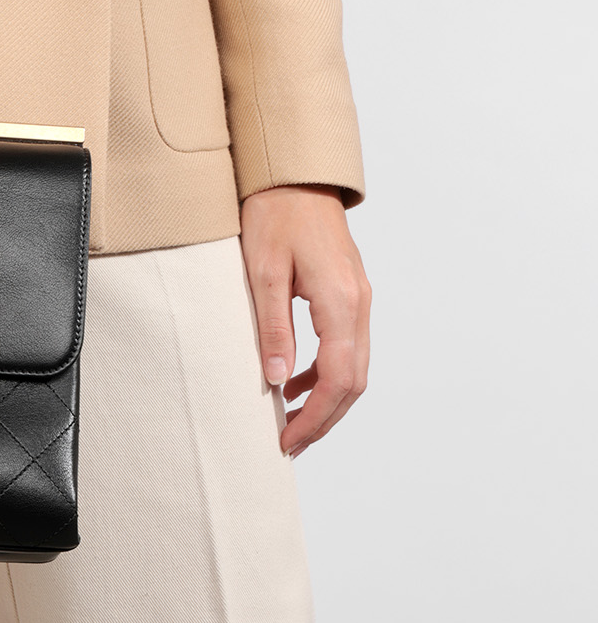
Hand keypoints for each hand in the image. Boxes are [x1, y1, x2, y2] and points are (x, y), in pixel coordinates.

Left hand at [239, 185, 370, 456]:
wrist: (293, 178)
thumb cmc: (274, 217)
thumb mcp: (262, 274)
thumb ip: (272, 329)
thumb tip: (275, 381)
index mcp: (341, 302)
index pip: (337, 378)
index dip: (314, 417)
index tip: (286, 440)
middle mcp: (359, 305)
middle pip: (354, 382)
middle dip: (323, 419)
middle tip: (289, 444)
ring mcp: (359, 301)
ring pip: (354, 368)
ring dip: (326, 401)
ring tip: (289, 424)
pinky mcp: (349, 296)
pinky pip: (346, 348)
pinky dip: (324, 374)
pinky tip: (293, 382)